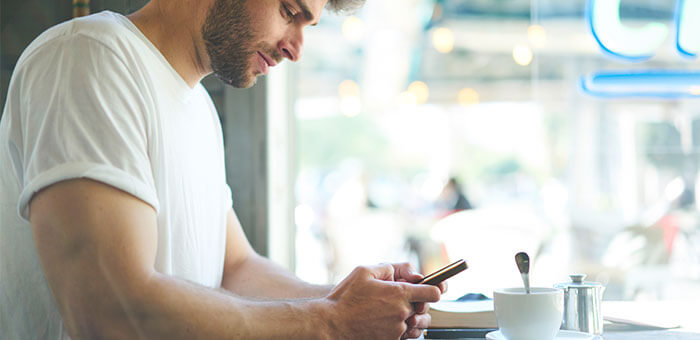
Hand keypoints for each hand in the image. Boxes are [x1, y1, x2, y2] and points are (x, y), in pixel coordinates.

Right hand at [324, 264, 440, 339]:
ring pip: (416, 324)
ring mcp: (397, 330)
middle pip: (425, 308)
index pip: (433, 292)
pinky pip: (405, 336)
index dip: (434, 288)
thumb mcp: (364, 271)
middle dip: (417, 302)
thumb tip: (407, 271)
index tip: (432, 288)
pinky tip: (386, 322)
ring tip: (394, 312)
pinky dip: (400, 329)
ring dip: (411, 317)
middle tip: (400, 298)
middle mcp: (402, 313)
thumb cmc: (345, 298)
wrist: (332, 325)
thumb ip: (389, 267)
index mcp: (399, 293)